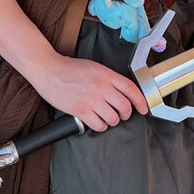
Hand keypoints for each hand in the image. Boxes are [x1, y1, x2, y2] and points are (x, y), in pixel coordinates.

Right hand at [32, 55, 149, 131]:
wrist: (49, 70)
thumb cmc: (70, 69)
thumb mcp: (95, 67)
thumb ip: (109, 78)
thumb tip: (123, 92)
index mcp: (106, 74)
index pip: (131, 89)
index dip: (141, 101)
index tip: (143, 108)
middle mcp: (101, 86)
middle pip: (124, 106)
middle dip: (126, 114)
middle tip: (122, 115)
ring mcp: (91, 99)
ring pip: (113, 118)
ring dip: (112, 121)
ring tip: (107, 117)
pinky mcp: (80, 110)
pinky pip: (98, 125)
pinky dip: (100, 126)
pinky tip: (96, 121)